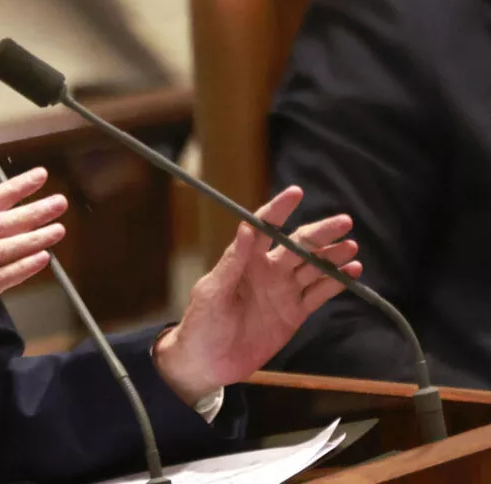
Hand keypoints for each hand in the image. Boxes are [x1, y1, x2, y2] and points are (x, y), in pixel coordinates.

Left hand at [153, 186, 361, 405]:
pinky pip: (319, 294)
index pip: (265, 227)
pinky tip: (352, 272)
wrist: (208, 362)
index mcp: (245, 260)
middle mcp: (268, 270)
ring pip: (313, 267)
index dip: (279, 210)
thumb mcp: (213, 291)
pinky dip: (336, 283)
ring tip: (351, 246)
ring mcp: (283, 291)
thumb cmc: (202, 323)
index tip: (296, 193)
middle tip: (344, 221)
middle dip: (320, 233)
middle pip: (298, 245)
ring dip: (333, 256)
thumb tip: (246, 228)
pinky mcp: (294, 313)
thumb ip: (233, 261)